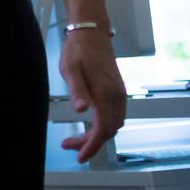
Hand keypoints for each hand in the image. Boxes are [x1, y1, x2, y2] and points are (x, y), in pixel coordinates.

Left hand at [58, 30, 127, 162]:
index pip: (103, 129)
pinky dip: (103, 126)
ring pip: (113, 124)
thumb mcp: (70, 69)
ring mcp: (120, 94)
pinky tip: (88, 124)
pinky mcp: (118, 91)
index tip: (80, 156)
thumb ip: (77, 90)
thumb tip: (81, 111)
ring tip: (75, 138)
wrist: (92, 33)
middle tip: (69, 146)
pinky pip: (115, 116)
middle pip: (109, 130)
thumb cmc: (79, 50)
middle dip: (91, 143)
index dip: (92, 145)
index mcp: (105, 93)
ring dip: (96, 135)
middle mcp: (117, 96)